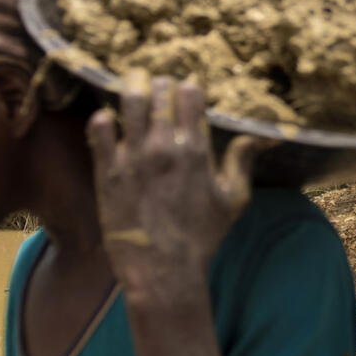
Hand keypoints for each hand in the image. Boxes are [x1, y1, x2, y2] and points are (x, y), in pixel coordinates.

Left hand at [87, 76, 269, 302]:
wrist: (163, 270)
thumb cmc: (202, 238)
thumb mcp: (234, 201)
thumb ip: (241, 163)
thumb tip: (256, 137)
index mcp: (197, 149)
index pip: (191, 93)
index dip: (188, 87)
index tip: (186, 92)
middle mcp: (165, 146)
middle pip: (160, 90)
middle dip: (161, 84)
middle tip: (158, 89)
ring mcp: (133, 156)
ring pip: (129, 99)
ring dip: (132, 88)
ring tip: (133, 87)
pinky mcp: (107, 170)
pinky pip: (99, 128)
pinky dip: (105, 119)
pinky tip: (109, 123)